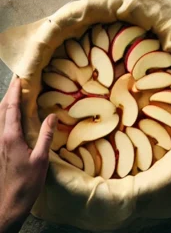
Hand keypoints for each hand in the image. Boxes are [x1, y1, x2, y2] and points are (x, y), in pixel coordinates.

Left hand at [0, 77, 56, 232]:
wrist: (10, 204)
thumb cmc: (27, 183)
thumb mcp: (41, 158)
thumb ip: (46, 135)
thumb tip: (52, 115)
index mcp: (10, 137)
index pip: (10, 109)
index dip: (14, 92)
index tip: (19, 78)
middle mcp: (1, 138)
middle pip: (1, 111)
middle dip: (8, 94)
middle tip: (18, 81)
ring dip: (5, 104)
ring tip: (15, 94)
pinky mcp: (1, 151)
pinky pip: (1, 127)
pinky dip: (6, 116)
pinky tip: (14, 117)